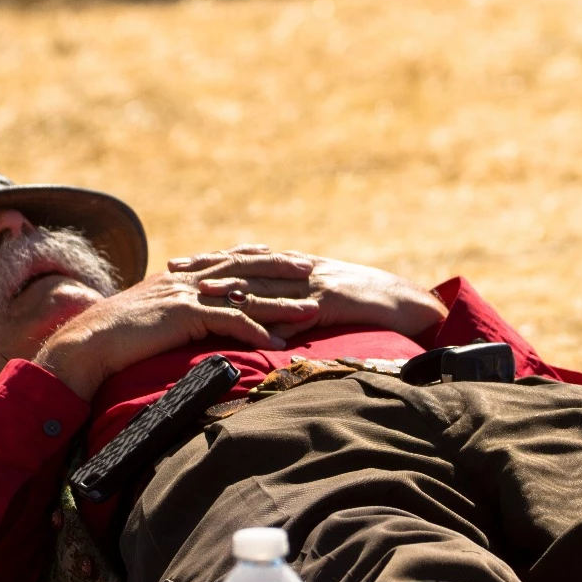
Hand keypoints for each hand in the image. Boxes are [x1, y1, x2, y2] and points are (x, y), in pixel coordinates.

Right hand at [31, 253, 319, 399]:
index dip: (254, 257)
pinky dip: (256, 333)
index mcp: (179, 278)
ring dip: (280, 306)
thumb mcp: (148, 316)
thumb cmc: (114, 336)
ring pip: (244, 296)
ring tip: (311, 313)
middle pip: (243, 271)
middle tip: (310, 269)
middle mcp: (187, 281)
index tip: (280, 254)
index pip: (224, 261)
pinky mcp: (185, 316)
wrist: (88, 341)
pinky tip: (277, 344)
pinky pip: (229, 323)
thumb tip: (181, 316)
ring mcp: (187, 296)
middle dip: (279, 271)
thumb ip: (169, 310)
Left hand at [169, 245, 446, 340]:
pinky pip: (299, 307)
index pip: (246, 259)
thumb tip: (264, 322)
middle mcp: (301, 270)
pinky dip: (275, 312)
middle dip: (208, 265)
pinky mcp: (333, 302)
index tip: (178, 262)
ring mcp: (316, 284)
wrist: (409, 304)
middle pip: (247, 264)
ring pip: (268, 282)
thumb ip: (293, 308)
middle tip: (172, 268)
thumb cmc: (368, 307)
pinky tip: (251, 316)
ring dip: (233, 286)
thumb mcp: (324, 304)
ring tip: (203, 290)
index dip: (211, 259)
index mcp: (296, 268)